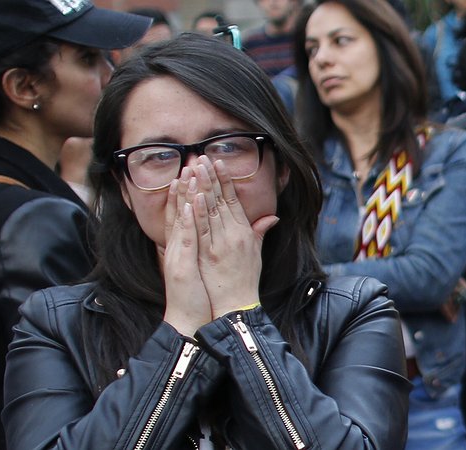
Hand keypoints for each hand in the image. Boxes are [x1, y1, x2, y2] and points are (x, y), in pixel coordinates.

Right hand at [162, 177, 211, 335]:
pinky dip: (185, 221)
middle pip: (179, 212)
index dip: (188, 193)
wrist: (187, 322)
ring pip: (179, 221)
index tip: (194, 172)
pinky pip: (183, 240)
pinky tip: (188, 205)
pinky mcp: (180, 266)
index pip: (185, 215)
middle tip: (190, 163)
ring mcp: (177, 256)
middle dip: (185, 187)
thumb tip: (210, 236)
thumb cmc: (197, 297)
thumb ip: (206, 249)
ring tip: (187, 174)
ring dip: (183, 197)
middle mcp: (176, 248)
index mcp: (183, 248)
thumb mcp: (202, 268)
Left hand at [191, 157, 278, 317]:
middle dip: (211, 177)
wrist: (236, 306)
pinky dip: (199, 212)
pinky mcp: (208, 254)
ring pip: (210, 210)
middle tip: (202, 157)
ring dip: (203, 188)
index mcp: (244, 232)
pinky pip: (202, 229)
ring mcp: (220, 243)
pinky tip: (194, 196)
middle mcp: (233, 234)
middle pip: (220, 200)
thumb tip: (271, 218)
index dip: (225, 180)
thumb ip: (259, 233)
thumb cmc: (245, 282)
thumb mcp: (256, 254)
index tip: (217, 163)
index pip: (232, 200)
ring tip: (195, 168)